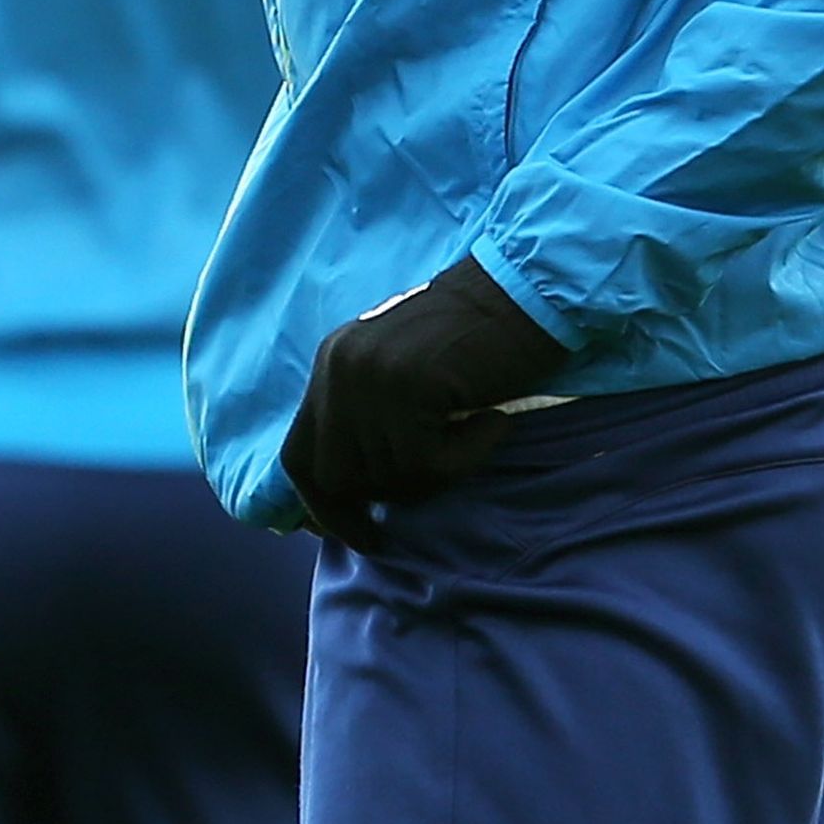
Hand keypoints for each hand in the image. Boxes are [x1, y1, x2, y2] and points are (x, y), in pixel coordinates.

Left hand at [280, 258, 569, 551]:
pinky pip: (430, 463)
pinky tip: (493, 423)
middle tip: (429, 492)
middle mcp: (340, 369)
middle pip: (335, 477)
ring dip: (439, 474)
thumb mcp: (405, 381)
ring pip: (388, 476)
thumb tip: (356, 503)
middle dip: (378, 502)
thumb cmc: (482, 343)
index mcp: (333, 365)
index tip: (359, 532)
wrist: (527, 291)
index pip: (297, 458)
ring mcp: (371, 374)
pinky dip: (468, 458)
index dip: (319, 506)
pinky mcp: (409, 382)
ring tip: (475, 433)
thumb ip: (372, 426)